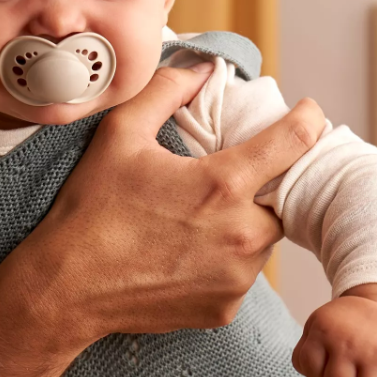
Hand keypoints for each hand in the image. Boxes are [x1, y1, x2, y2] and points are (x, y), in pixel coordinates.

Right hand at [0, 64, 326, 376]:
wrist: (67, 288)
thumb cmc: (91, 211)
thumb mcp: (120, 134)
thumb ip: (166, 90)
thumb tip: (201, 68)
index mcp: (221, 184)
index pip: (293, 143)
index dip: (308, 121)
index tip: (309, 113)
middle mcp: (241, 234)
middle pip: (282, 197)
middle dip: (263, 183)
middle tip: (225, 177)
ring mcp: (236, 277)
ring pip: (264, 239)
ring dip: (244, 222)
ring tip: (197, 217)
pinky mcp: (224, 308)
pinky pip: (242, 274)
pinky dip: (225, 259)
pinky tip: (186, 251)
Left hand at [291, 288, 376, 376]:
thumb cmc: (346, 324)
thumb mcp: (319, 325)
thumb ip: (307, 351)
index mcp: (323, 329)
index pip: (310, 370)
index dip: (319, 374)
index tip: (330, 363)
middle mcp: (348, 340)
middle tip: (353, 371)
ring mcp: (376, 351)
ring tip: (370, 375)